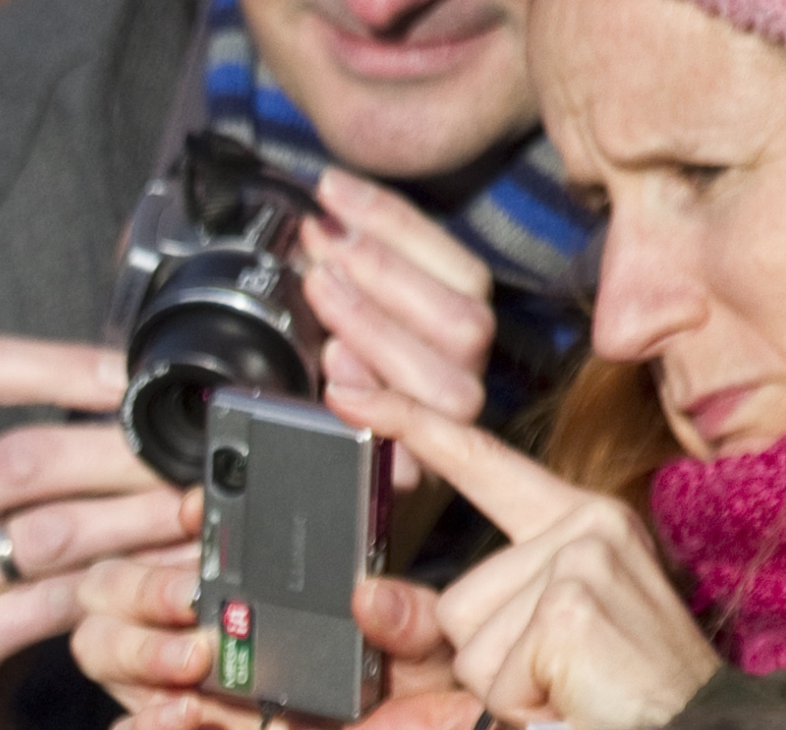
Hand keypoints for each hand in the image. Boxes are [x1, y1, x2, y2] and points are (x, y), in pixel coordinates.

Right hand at [0, 335, 194, 729]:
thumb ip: (14, 467)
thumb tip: (133, 408)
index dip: (57, 364)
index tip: (130, 377)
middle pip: (22, 457)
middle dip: (122, 456)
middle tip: (192, 460)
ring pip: (49, 534)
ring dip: (137, 522)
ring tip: (194, 515)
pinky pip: (54, 607)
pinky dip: (120, 591)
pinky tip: (165, 583)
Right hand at [73, 555, 464, 729]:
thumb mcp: (426, 675)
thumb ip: (414, 629)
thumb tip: (373, 594)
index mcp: (247, 609)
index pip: (183, 547)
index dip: (183, 523)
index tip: (203, 513)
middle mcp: (196, 648)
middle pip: (112, 590)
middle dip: (141, 583)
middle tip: (192, 596)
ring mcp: (171, 706)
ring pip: (99, 649)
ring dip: (136, 644)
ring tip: (195, 658)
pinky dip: (143, 724)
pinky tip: (185, 715)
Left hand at [298, 171, 495, 488]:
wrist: (326, 483)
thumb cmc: (327, 391)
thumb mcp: (335, 319)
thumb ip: (348, 271)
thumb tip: (320, 211)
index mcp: (457, 330)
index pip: (458, 267)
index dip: (396, 222)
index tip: (331, 190)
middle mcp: (466, 378)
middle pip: (466, 320)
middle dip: (389, 273)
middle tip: (322, 244)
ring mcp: (448, 431)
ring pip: (451, 378)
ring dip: (379, 327)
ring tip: (319, 292)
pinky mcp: (417, 481)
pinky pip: (415, 446)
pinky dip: (373, 403)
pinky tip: (332, 379)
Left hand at [334, 382, 720, 729]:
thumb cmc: (611, 710)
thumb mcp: (509, 682)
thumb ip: (429, 670)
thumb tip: (359, 654)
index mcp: (575, 524)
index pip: (479, 463)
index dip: (412, 423)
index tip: (348, 390)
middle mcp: (583, 526)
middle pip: (453, 598)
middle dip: (482, 660)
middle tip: (555, 679)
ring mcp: (581, 557)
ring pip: (462, 636)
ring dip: (499, 685)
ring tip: (566, 688)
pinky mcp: (571, 603)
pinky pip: (486, 671)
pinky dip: (515, 705)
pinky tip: (569, 698)